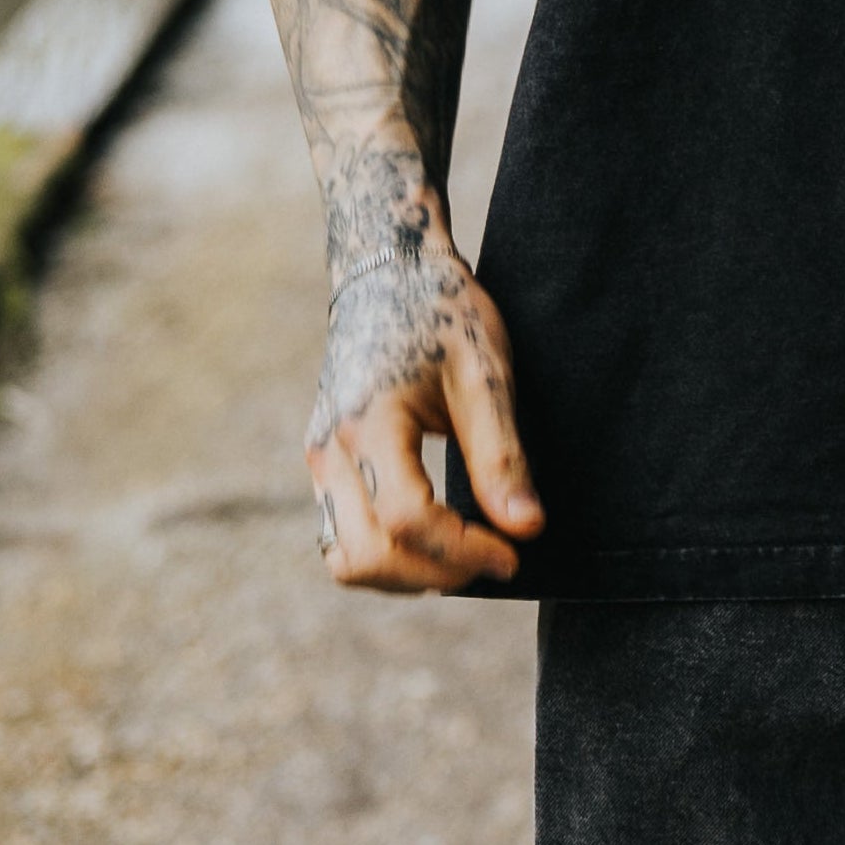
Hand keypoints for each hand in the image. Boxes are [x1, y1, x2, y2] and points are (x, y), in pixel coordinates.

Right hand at [306, 233, 544, 591]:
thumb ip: (501, 455)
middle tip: (494, 558)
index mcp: (370, 422)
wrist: (389, 271)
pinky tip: (433, 536)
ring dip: (404, 574)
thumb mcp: (485, 373)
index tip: (514, 555)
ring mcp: (318, 458)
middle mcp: (330, 448)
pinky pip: (341, 536)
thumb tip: (526, 529)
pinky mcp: (323, 462)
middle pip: (368, 555)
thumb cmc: (443, 313)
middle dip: (436, 572)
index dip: (464, 550)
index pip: (408, 520)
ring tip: (464, 552)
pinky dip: (384, 554)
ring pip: (344, 558)